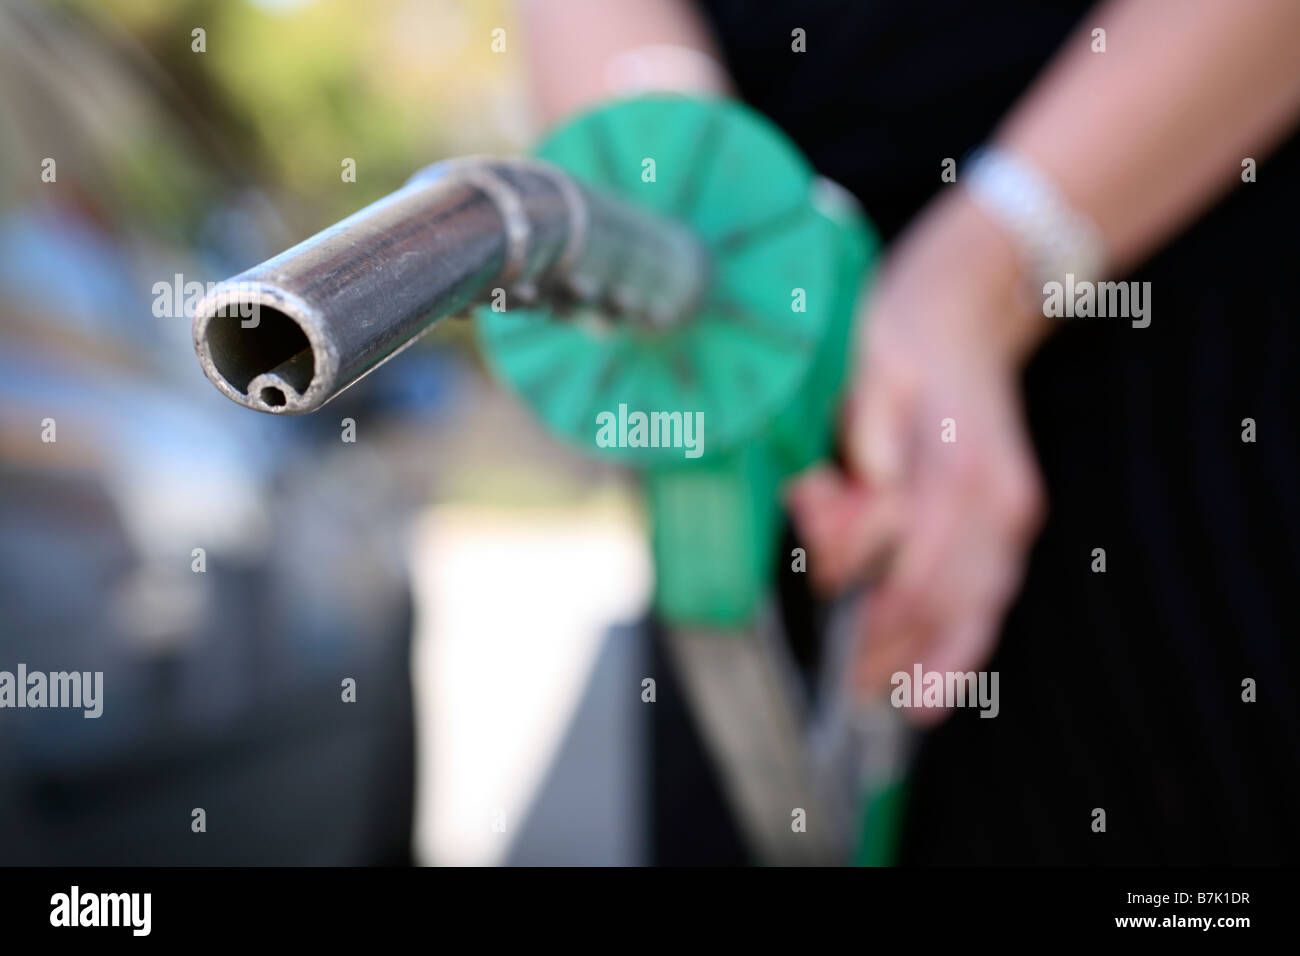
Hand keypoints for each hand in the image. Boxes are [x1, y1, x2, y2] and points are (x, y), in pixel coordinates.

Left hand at [787, 191, 1047, 724]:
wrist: (968, 310)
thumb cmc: (899, 338)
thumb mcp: (867, 360)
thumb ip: (869, 425)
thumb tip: (866, 481)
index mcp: (953, 461)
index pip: (904, 552)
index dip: (859, 587)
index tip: (822, 602)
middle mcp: (992, 497)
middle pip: (936, 598)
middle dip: (883, 645)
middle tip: (841, 680)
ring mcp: (1010, 513)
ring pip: (969, 612)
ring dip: (919, 662)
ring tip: (877, 698)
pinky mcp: (1013, 520)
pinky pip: (992, 602)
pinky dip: (962, 654)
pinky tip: (930, 695)